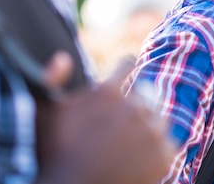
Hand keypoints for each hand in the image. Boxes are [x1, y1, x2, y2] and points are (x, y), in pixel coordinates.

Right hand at [35, 54, 175, 183]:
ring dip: (146, 125)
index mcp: (108, 91)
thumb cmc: (54, 154)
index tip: (124, 81)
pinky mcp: (164, 153)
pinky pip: (167, 140)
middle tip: (116, 127)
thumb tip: (64, 56)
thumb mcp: (46, 114)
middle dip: (133, 105)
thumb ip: (52, 79)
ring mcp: (151, 130)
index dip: (124, 70)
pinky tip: (136, 158)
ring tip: (125, 144)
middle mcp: (134, 106)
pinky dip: (156, 147)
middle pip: (145, 92)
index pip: (128, 64)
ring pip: (157, 116)